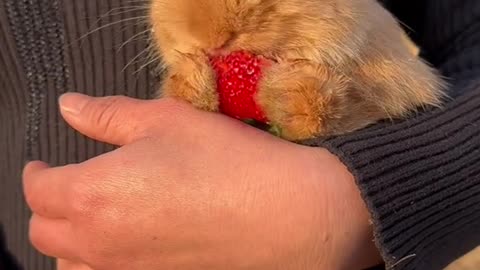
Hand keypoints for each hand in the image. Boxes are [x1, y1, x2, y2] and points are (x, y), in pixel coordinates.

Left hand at [23, 93, 380, 269]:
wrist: (285, 214)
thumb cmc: (226, 161)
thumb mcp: (165, 121)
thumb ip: (108, 115)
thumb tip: (70, 107)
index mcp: (93, 194)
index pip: (39, 188)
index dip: (37, 172)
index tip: (43, 164)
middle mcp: (98, 243)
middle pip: (45, 231)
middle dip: (48, 205)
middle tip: (68, 185)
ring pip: (69, 263)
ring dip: (68, 240)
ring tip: (92, 219)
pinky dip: (98, 262)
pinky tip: (123, 246)